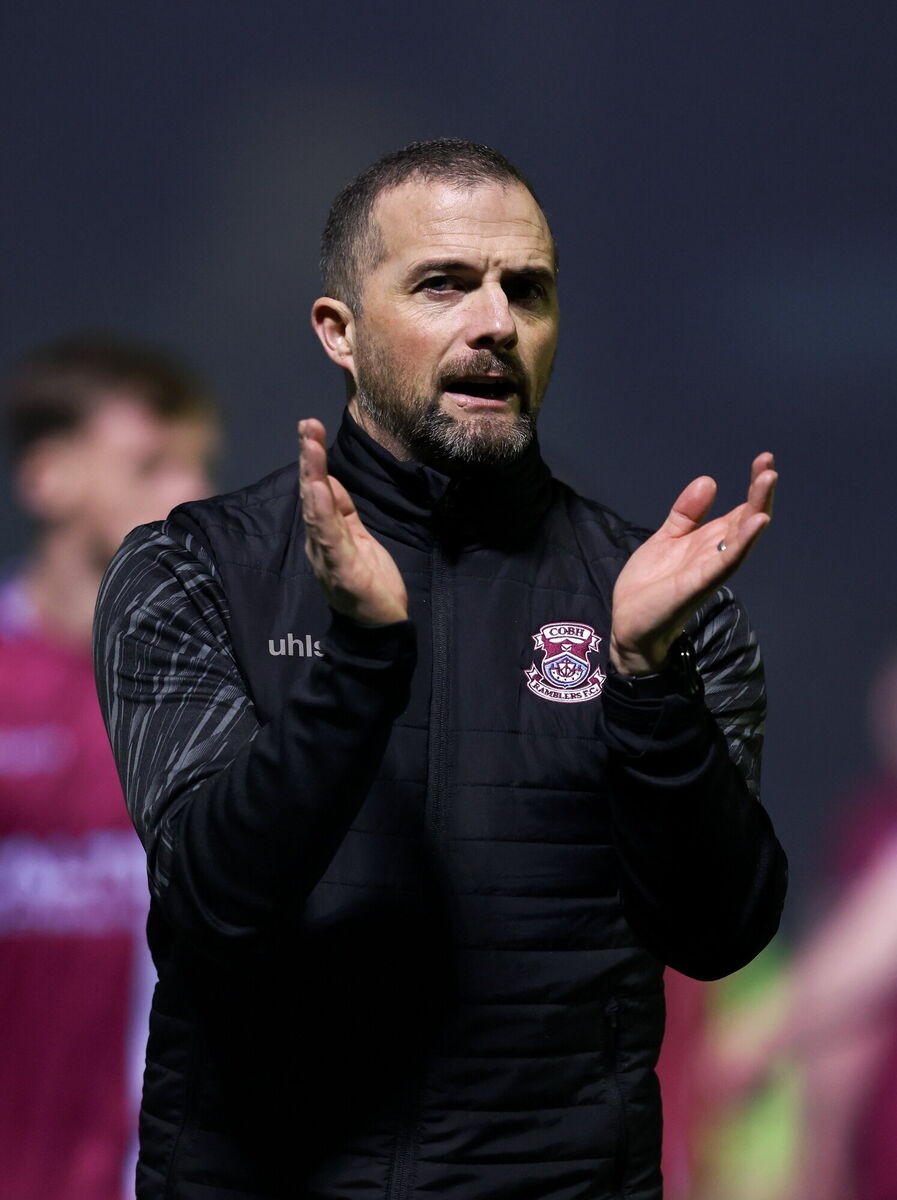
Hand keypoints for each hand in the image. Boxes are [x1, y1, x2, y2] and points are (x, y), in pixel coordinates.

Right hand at [298, 419, 407, 625]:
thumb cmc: (370, 586)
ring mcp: (328, 557)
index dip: (314, 461)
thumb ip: (343, 513)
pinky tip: (319, 490)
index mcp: (327, 536)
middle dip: (309, 459)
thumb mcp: (359, 541)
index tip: (310, 429)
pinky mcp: (342, 571)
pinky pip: (330, 538)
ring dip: (312, 477)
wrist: (380, 631)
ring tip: (310, 447)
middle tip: (306, 426)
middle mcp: (321, 544)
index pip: (318, 492)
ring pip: (316, 511)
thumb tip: (328, 481)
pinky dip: (323, 513)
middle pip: (311, 495)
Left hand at [610, 453, 776, 673]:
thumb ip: (687, 513)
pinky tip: (755, 522)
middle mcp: (716, 555)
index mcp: (709, 542)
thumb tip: (709, 481)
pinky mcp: (698, 584)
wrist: (629, 623)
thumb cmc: (650, 586)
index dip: (753, 486)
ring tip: (767, 483)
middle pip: (747, 521)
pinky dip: (742, 542)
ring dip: (756, 510)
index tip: (764, 459)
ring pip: (742, 538)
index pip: (740, 510)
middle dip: (760, 494)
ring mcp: (709, 570)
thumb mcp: (667, 538)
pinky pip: (725, 561)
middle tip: (769, 466)